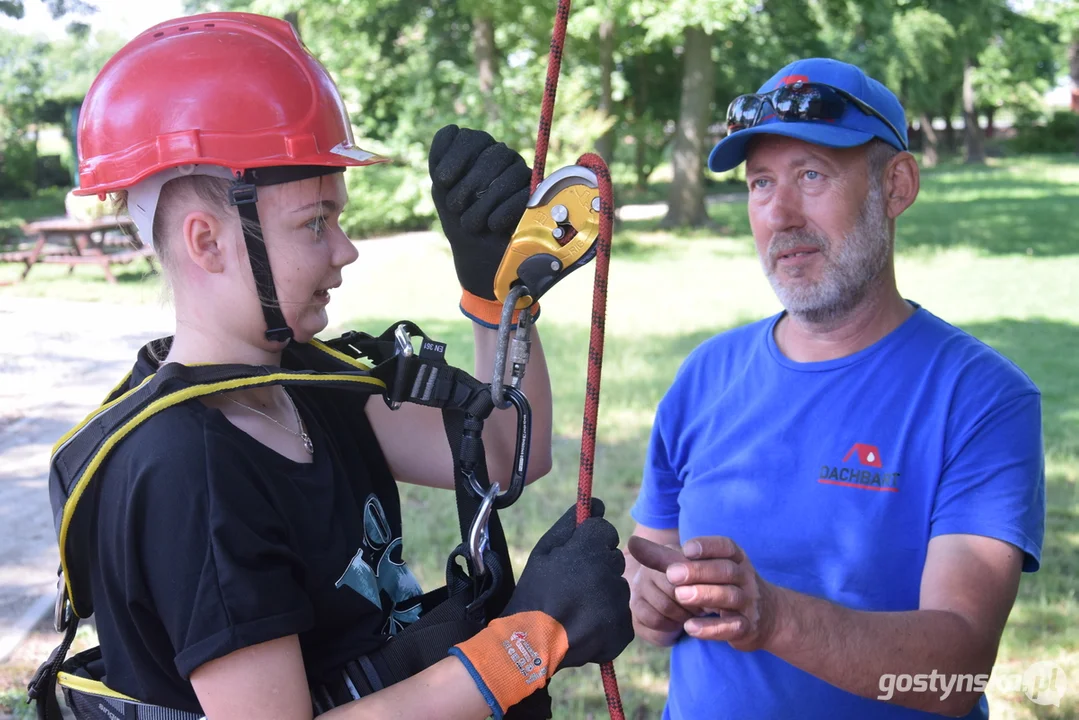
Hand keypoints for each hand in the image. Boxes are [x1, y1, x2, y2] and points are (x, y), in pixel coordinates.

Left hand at [428, 125, 532, 325]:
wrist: (479, 255)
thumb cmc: (460, 220)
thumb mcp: (443, 192)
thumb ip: (440, 160)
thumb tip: (450, 128)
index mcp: (478, 153)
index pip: (470, 137)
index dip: (455, 156)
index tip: (442, 180)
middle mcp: (502, 159)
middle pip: (492, 154)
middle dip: (469, 184)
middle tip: (456, 208)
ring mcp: (521, 176)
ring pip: (509, 173)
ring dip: (484, 201)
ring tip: (472, 223)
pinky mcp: (536, 196)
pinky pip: (524, 194)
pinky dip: (503, 211)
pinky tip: (492, 225)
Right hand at [502, 498, 632, 667]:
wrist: (530, 645)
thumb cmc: (534, 592)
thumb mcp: (544, 550)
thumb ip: (572, 523)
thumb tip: (598, 503)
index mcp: (589, 550)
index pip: (605, 530)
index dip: (589, 541)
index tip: (576, 554)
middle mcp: (609, 574)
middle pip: (614, 559)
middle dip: (598, 566)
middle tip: (572, 584)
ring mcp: (618, 605)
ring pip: (617, 587)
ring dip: (602, 593)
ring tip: (576, 607)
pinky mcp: (623, 630)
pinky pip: (620, 615)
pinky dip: (607, 619)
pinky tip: (585, 624)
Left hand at [632, 535, 780, 651]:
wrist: (766, 616)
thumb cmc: (724, 584)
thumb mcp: (699, 569)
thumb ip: (665, 558)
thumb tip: (631, 543)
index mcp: (735, 558)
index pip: (726, 546)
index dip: (707, 546)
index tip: (686, 548)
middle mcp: (745, 577)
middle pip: (725, 570)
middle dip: (699, 571)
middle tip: (672, 575)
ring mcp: (748, 602)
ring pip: (730, 596)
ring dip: (705, 595)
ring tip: (680, 596)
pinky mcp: (747, 627)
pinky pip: (733, 627)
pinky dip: (713, 628)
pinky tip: (691, 628)